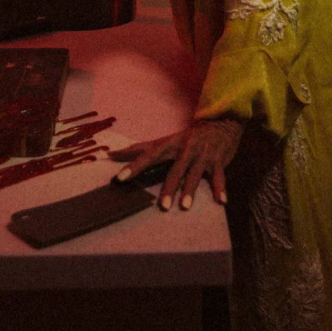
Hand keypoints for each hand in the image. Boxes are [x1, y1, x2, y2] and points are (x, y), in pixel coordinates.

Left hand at [110, 116, 243, 210]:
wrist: (219, 123)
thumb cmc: (186, 138)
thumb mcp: (164, 141)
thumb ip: (138, 149)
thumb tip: (111, 154)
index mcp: (170, 144)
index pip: (148, 156)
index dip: (134, 166)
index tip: (120, 178)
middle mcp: (185, 149)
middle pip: (175, 169)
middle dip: (168, 187)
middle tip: (161, 206)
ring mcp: (202, 155)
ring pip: (194, 174)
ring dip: (190, 190)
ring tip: (184, 207)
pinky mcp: (218, 161)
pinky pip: (219, 176)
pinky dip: (220, 188)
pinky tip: (221, 201)